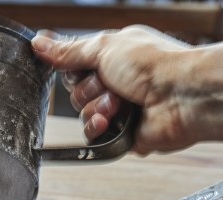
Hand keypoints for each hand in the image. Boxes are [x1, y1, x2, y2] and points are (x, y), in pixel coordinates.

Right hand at [31, 27, 222, 154]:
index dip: (71, 67)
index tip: (71, 66)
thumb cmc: (156, 65)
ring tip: (117, 103)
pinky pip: (94, 135)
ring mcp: (120, 109)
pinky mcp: (123, 133)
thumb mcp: (104, 47)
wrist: (183, 96)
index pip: (75, 64)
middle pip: (76, 91)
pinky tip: (111, 120)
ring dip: (96, 107)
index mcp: (113, 56)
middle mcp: (116, 81)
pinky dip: (98, 127)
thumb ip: (69, 50)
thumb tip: (39, 42)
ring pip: (83, 114)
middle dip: (88, 89)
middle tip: (109, 84)